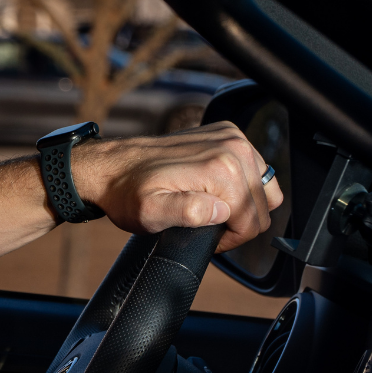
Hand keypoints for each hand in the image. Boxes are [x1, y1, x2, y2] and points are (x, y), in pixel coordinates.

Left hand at [72, 121, 282, 253]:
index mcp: (221, 167)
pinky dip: (239, 184)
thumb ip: (188, 213)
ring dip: (242, 203)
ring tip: (210, 209)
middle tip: (207, 225)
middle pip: (263, 204)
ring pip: (263, 187)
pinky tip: (212, 190)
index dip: (232, 238)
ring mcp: (230, 137)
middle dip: (239, 221)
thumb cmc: (126, 193)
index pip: (253, 220)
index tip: (208, 239)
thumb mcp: (150, 213)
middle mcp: (232, 147)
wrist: (109, 166)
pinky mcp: (224, 134)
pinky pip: (253, 168)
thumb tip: (221, 211)